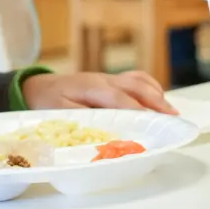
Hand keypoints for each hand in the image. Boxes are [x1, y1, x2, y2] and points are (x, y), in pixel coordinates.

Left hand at [21, 71, 177, 114]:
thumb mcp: (58, 113)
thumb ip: (81, 119)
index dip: (136, 109)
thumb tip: (104, 130)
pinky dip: (149, 88)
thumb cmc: (46, 102)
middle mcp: (102, 79)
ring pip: (137, 80)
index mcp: (89, 87)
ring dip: (156, 93)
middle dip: (155, 100)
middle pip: (134, 85)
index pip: (118, 97)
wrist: (35, 88)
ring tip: (171, 112)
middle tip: (173, 117)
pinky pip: (134, 80)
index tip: (153, 122)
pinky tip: (157, 101)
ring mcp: (107, 78)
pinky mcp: (109, 81)